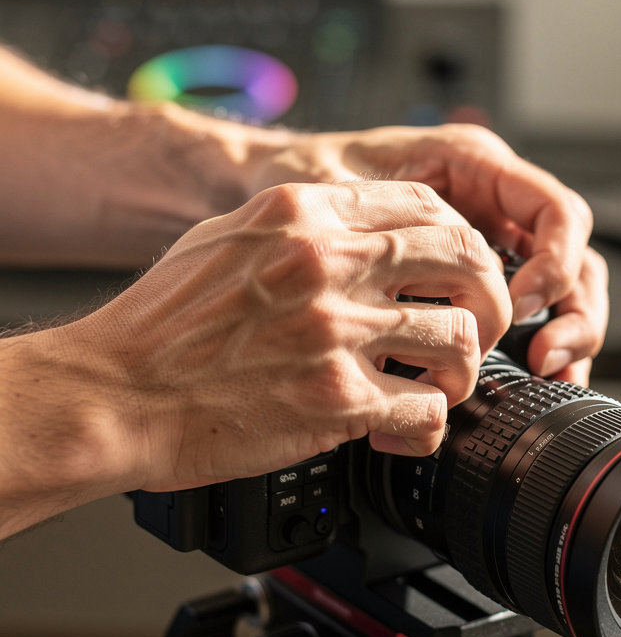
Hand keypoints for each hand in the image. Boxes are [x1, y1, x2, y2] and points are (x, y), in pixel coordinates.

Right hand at [54, 179, 512, 494]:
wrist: (115, 393)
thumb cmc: (166, 321)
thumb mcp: (232, 236)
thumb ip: (307, 225)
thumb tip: (374, 231)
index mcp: (304, 213)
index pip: (429, 205)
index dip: (463, 241)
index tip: (462, 274)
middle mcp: (326, 262)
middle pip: (467, 261)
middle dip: (491, 299)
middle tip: (480, 328)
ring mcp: (334, 331)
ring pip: (461, 339)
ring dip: (462, 371)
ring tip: (440, 387)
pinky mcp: (334, 401)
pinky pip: (427, 411)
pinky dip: (428, 427)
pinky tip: (404, 430)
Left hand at [265, 124, 608, 383]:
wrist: (273, 181)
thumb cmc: (305, 172)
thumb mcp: (332, 183)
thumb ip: (374, 214)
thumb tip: (415, 269)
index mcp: (475, 165)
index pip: (554, 209)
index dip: (553, 260)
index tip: (517, 304)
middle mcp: (494, 201)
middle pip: (576, 254)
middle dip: (573, 309)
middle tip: (542, 355)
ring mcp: (493, 239)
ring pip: (565, 286)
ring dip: (567, 331)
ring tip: (543, 370)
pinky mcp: (479, 275)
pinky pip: (534, 307)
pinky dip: (541, 341)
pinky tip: (533, 374)